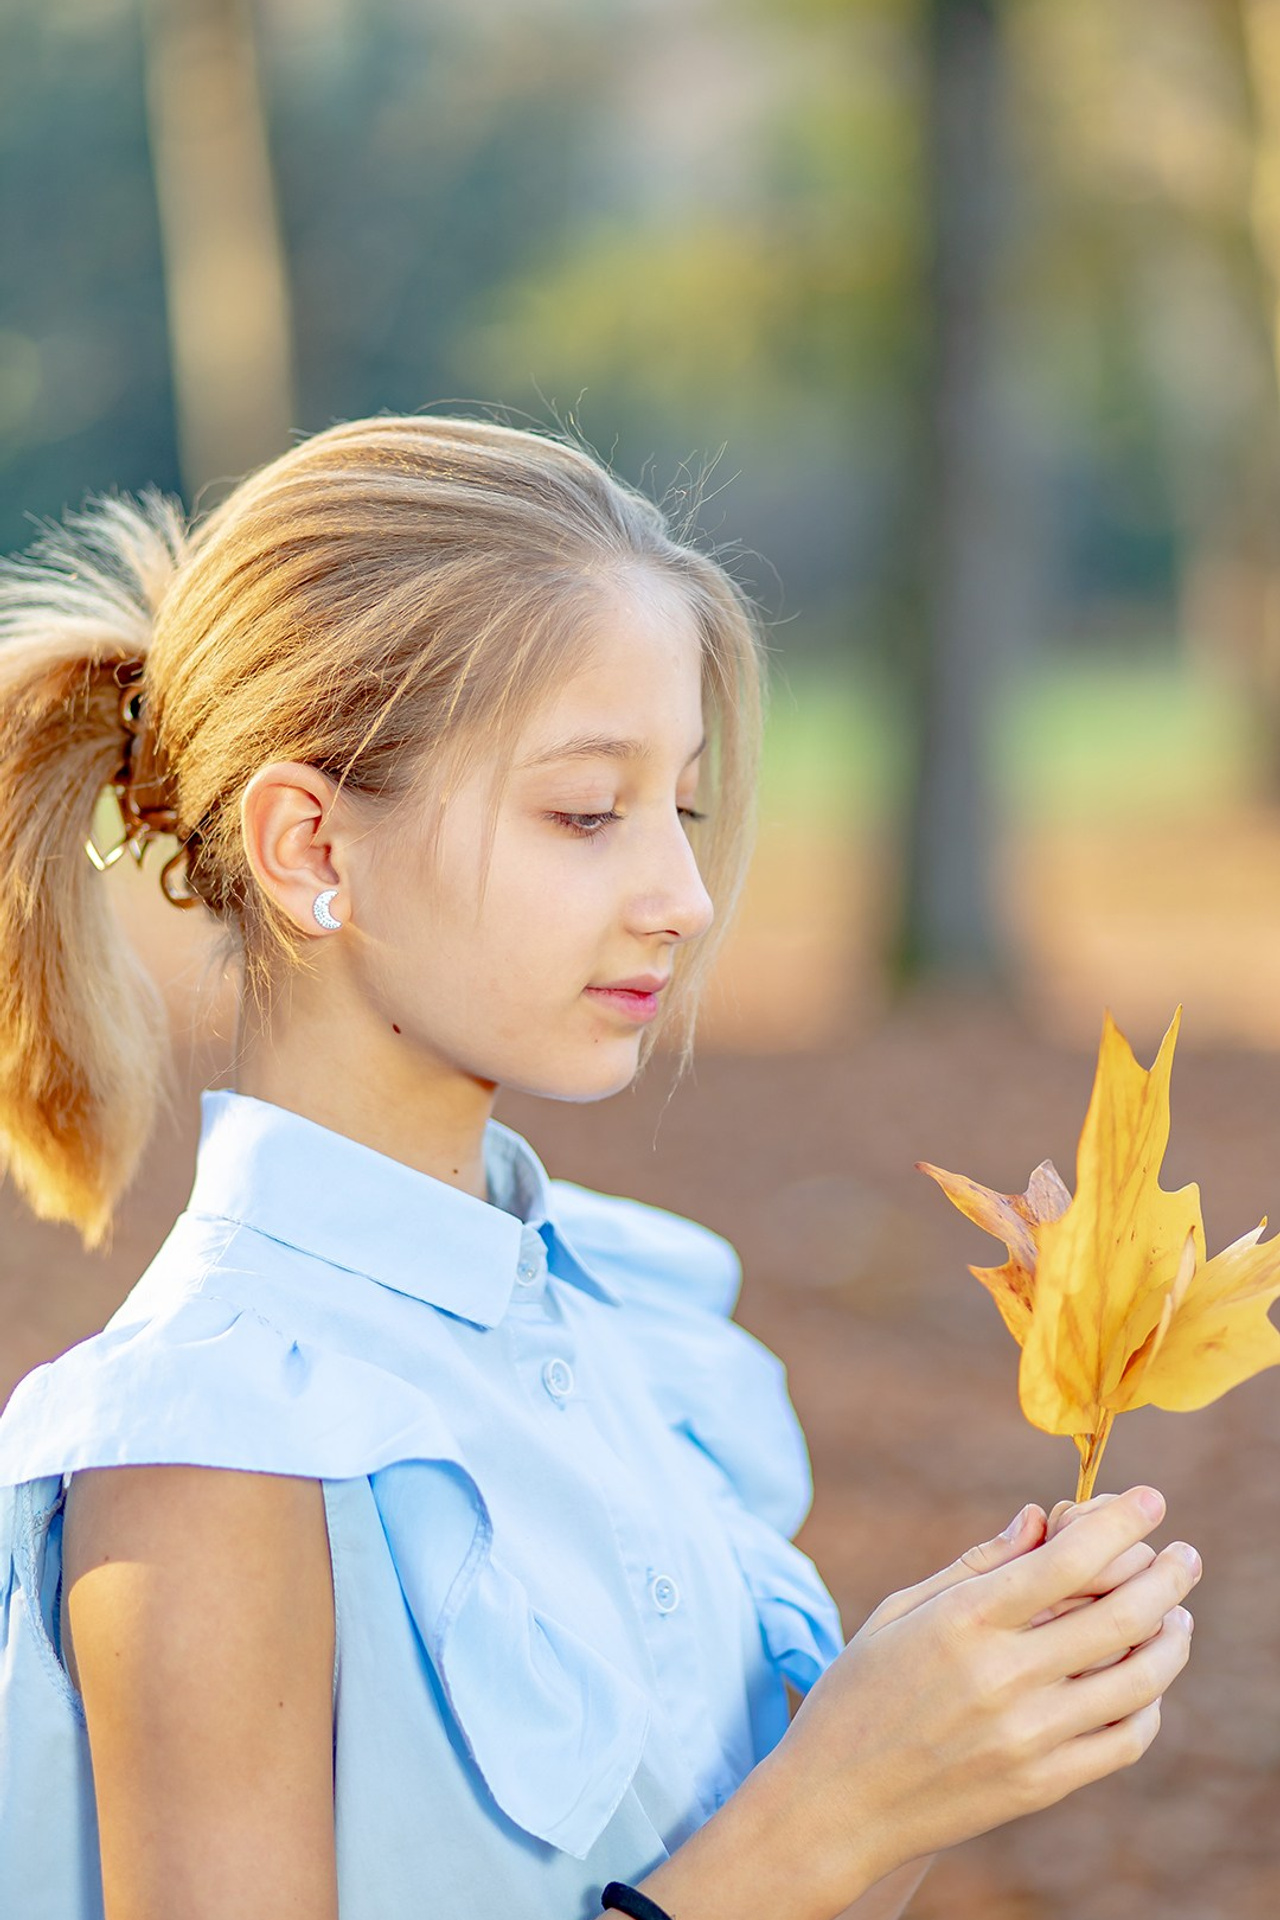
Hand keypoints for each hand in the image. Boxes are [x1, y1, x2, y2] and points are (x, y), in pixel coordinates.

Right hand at [755, 1486, 1197, 1910]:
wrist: (836, 1803)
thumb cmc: (859, 1693)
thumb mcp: (901, 1611)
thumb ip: (977, 1565)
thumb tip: (1041, 1519)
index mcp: (964, 1621)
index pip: (1069, 1559)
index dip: (1121, 1521)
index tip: (1151, 1499)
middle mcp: (1003, 1676)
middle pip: (1120, 1612)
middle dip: (1166, 1572)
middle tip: (1182, 1554)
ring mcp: (1029, 1736)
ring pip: (1138, 1677)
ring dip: (1171, 1636)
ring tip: (1177, 1614)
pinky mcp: (1042, 1786)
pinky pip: (1124, 1740)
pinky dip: (1149, 1703)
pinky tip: (1146, 1680)